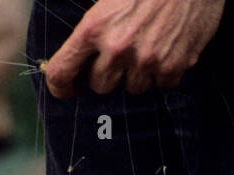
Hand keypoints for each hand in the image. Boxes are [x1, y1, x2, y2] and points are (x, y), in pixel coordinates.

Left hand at [44, 0, 226, 98]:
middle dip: (107, 74)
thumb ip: (94, 27)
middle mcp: (118, 47)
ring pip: (132, 88)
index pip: (62, 72)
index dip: (60, 86)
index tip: (68, 89)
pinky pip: (161, 85)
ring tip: (147, 46)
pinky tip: (167, 48)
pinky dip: (163, 72)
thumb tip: (81, 54)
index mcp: (95, 27)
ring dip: (137, 73)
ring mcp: (146, 60)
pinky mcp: (172, 67)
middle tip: (120, 54)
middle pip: (100, 86)